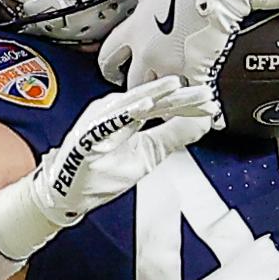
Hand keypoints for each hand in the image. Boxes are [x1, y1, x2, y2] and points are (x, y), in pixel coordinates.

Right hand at [0, 76, 218, 257]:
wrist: (67, 193)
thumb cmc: (101, 172)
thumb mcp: (148, 154)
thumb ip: (173, 136)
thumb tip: (202, 123)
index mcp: (130, 115)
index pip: (163, 105)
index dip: (187, 102)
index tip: (210, 100)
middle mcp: (115, 112)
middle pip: (151, 99)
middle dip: (177, 95)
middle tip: (202, 91)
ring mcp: (99, 120)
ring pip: (130, 103)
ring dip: (154, 94)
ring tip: (176, 87)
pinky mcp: (87, 134)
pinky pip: (108, 121)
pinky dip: (126, 112)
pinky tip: (144, 106)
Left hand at [96, 0, 278, 89]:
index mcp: (135, 27)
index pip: (110, 56)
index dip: (111, 66)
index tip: (115, 71)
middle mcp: (148, 51)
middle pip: (133, 83)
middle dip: (141, 86)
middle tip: (150, 86)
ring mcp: (172, 65)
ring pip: (162, 95)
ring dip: (169, 96)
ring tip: (177, 96)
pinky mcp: (197, 72)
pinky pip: (192, 96)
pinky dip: (196, 99)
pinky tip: (201, 98)